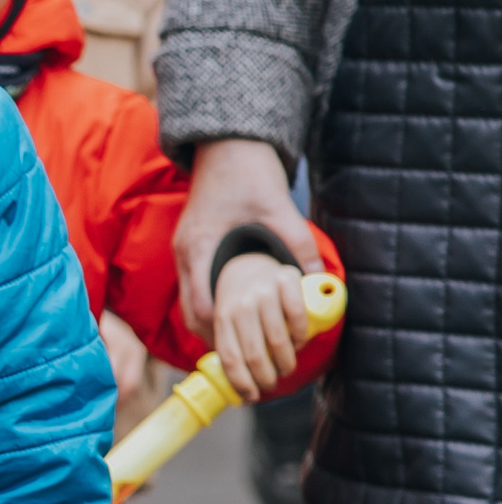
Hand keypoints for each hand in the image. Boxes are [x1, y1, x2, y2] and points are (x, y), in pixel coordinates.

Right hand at [174, 139, 317, 336]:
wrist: (228, 145)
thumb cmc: (250, 175)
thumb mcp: (280, 211)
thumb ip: (298, 246)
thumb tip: (318, 281)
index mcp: (201, 246)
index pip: (201, 304)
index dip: (219, 333)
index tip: (240, 352)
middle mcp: (185, 251)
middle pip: (190, 310)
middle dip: (213, 337)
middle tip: (241, 358)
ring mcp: (184, 247)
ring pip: (190, 300)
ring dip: (211, 322)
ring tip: (239, 343)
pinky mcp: (190, 243)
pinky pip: (194, 285)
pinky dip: (210, 303)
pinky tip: (233, 312)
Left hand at [212, 252, 310, 400]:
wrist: (252, 262)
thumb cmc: (243, 304)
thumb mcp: (229, 322)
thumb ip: (233, 346)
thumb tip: (238, 390)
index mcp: (222, 317)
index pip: (230, 357)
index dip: (241, 381)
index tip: (252, 396)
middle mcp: (240, 304)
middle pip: (254, 353)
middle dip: (265, 377)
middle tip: (272, 383)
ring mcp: (263, 291)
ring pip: (277, 339)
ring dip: (285, 361)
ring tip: (286, 367)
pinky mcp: (286, 280)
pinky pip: (297, 316)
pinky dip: (300, 335)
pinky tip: (298, 342)